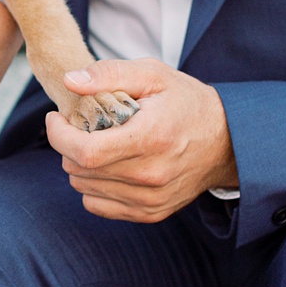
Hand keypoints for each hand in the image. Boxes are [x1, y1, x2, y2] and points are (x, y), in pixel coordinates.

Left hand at [45, 59, 237, 221]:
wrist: (227, 142)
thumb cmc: (187, 103)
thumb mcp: (154, 74)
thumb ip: (111, 73)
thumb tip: (71, 82)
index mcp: (150, 138)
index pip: (86, 151)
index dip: (59, 136)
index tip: (57, 118)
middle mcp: (151, 175)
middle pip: (80, 170)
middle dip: (67, 145)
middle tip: (81, 126)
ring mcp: (151, 199)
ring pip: (84, 188)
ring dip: (79, 165)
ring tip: (98, 144)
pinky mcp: (151, 212)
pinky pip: (98, 206)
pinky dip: (93, 186)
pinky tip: (108, 166)